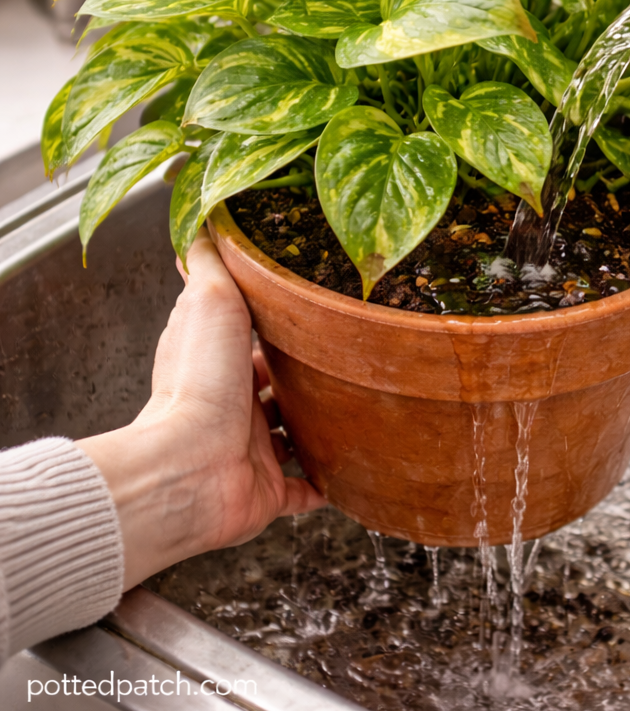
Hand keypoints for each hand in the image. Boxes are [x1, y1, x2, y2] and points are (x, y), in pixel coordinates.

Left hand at [78, 229, 325, 588]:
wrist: (190, 466)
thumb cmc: (197, 384)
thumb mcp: (209, 301)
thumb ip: (212, 262)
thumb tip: (204, 219)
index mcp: (217, 364)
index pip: (250, 341)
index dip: (276, 327)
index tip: (309, 311)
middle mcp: (231, 407)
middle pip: (274, 387)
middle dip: (305, 375)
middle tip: (349, 358)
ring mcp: (250, 450)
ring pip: (290, 435)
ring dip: (318, 424)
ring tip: (359, 406)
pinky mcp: (266, 490)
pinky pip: (302, 489)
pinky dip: (326, 482)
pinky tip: (351, 469)